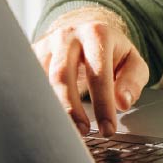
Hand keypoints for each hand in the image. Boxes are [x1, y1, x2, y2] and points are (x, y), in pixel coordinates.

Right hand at [32, 7, 148, 135]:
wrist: (85, 29)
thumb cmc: (111, 52)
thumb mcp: (132, 62)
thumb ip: (133, 81)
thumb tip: (122, 102)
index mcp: (96, 34)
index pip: (98, 73)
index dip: (103, 104)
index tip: (108, 130)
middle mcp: (68, 35)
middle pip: (62, 75)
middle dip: (71, 109)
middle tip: (83, 132)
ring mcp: (46, 43)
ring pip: (40, 80)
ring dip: (52, 109)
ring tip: (66, 131)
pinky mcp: (32, 54)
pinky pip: (30, 81)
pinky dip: (37, 102)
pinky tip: (48, 119)